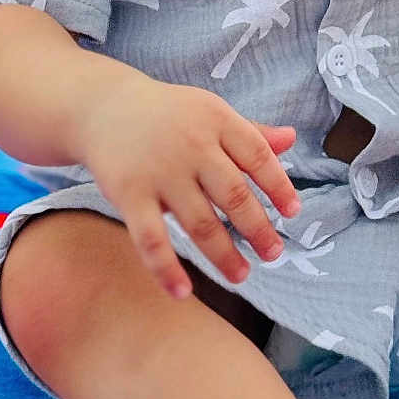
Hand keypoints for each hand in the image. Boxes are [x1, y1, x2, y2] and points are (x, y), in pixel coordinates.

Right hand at [76, 75, 300, 299]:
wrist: (104, 107)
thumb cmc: (168, 114)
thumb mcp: (210, 112)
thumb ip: (250, 131)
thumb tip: (292, 139)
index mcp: (216, 119)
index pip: (257, 155)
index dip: (279, 186)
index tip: (293, 213)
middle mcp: (192, 144)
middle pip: (234, 193)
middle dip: (258, 229)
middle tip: (273, 253)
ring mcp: (160, 171)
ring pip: (200, 222)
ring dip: (224, 254)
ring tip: (241, 276)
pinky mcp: (129, 194)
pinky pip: (151, 239)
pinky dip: (167, 269)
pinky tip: (183, 291)